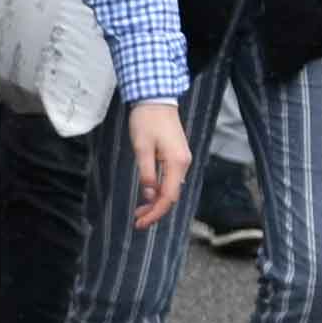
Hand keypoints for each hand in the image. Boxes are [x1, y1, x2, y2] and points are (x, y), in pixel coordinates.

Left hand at [122, 100, 191, 229]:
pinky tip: (149, 195)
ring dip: (157, 202)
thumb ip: (146, 173)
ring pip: (172, 188)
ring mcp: (182, 160)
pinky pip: (171, 179)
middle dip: (155, 210)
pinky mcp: (177, 156)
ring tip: (139, 211)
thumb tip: (150, 195)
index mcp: (177, 163)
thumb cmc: (146, 121)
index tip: (139, 223)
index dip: (154, 213)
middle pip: (172, 195)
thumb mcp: (141, 148)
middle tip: (137, 221)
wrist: (156, 99)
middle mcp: (184, 164)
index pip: (168, 197)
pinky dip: (160, 190)